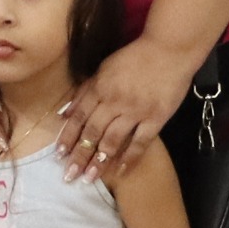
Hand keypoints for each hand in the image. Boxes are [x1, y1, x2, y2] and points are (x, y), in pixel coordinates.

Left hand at [57, 36, 191, 182]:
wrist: (169, 49)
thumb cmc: (135, 57)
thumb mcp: (104, 68)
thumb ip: (84, 92)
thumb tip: (63, 113)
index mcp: (100, 88)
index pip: (78, 116)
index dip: (67, 137)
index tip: (58, 155)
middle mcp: (114, 101)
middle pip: (92, 132)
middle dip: (79, 155)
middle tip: (69, 175)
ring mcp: (136, 111)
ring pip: (112, 140)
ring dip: (99, 160)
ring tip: (90, 178)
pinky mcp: (156, 118)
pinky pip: (140, 142)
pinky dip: (129, 158)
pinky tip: (120, 172)